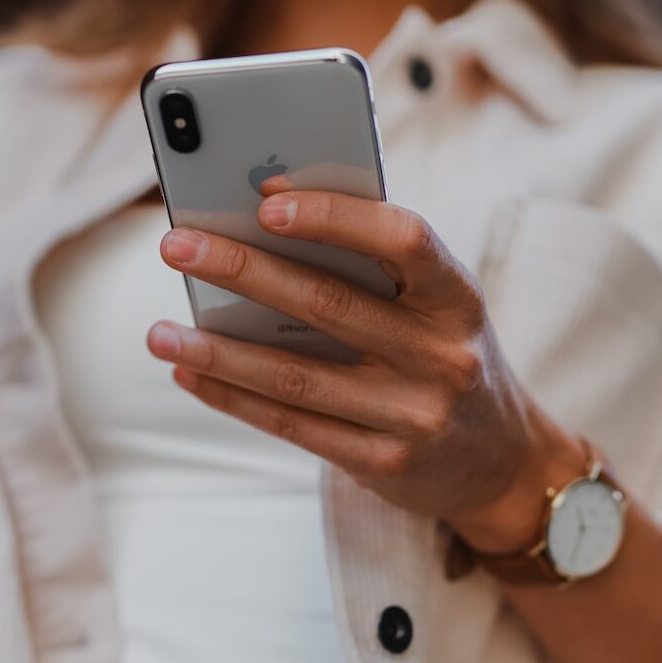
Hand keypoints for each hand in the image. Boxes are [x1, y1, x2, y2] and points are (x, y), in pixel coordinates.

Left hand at [146, 178, 583, 552]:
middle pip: (329, 305)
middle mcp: (442, 356)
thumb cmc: (448, 358)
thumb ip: (376, 271)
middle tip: (176, 247)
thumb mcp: (439, 308)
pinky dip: (234, 396)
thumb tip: (268, 223)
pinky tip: (192, 373)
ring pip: (296, 375)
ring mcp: (413, 415)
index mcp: (458, 299)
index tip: (267, 199)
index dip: (335, 217)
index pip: (405, 240)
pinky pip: (292, 424)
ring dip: (218, 350)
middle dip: (244, 271)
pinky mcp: (383, 462)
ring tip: (159, 332)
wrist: (502, 463)